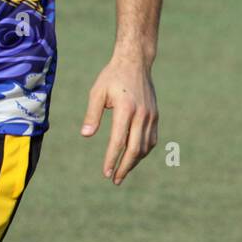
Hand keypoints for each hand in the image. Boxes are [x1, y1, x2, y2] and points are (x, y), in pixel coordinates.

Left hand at [81, 57, 157, 184]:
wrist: (135, 61)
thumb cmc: (112, 76)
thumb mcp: (97, 92)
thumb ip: (92, 114)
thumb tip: (86, 135)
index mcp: (126, 109)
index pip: (118, 141)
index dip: (112, 159)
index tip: (106, 173)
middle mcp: (141, 114)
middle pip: (135, 149)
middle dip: (124, 167)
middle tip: (115, 180)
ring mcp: (151, 115)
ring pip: (145, 147)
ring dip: (134, 162)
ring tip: (122, 172)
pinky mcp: (155, 115)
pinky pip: (151, 139)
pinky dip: (143, 151)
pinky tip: (134, 157)